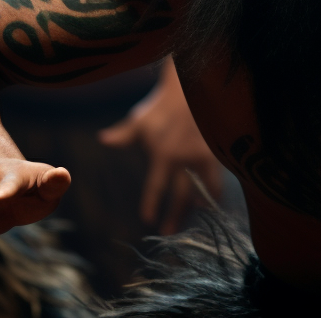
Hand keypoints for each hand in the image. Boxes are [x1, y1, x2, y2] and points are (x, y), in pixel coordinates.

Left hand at [99, 67, 222, 233]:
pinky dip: (216, 189)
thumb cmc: (161, 104)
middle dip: (175, 216)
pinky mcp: (218, 150)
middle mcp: (184, 159)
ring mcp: (204, 156)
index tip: (148, 220)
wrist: (190, 88)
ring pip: (204, 188)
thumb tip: (103, 140)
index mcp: (164, 155)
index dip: (152, 204)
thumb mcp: (141, 119)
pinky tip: (214, 199)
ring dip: (200, 205)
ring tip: (198, 218)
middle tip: (169, 233)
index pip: (156, 187)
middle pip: (181, 195)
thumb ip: (124, 134)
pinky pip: (218, 175)